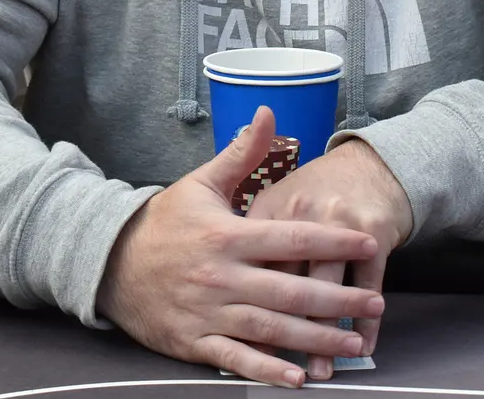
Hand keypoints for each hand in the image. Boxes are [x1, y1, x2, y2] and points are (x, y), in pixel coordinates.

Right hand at [97, 107, 385, 387]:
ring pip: (272, 328)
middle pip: (291, 289)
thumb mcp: (200, 182)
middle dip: (338, 299)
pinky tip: (297, 379)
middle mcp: (223, 276)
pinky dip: (267, 372)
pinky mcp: (194, 340)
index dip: (334, 241)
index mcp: (228, 235)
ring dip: (315, 339)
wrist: (108, 261)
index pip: (293, 237)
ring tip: (353, 342)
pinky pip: (236, 359)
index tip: (368, 242)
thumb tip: (268, 111)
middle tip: (375, 303)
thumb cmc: (163, 222)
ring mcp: (209, 311)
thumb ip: (241, 153)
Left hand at [246, 137, 413, 380]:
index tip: (240, 339)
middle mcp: (304, 214)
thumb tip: (227, 282)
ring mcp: (340, 225)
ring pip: (329, 288)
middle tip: (278, 365)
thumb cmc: (316, 189)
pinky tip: (364, 343)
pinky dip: (367, 318)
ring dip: (327, 333)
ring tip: (322, 368)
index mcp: (272, 208)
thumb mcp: (277, 196)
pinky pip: (370, 283)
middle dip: (284, 328)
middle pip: (290, 280)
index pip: (254, 263)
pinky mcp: (374, 234)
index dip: (247, 304)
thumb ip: (251, 236)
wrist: (371, 164)